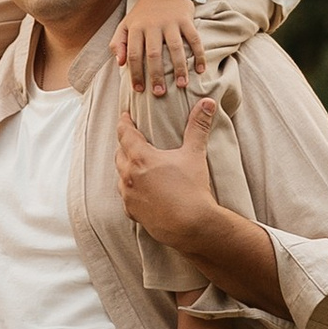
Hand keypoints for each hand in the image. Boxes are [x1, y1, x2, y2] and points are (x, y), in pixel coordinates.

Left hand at [113, 77, 224, 252]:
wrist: (192, 226)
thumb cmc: (192, 188)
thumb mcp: (194, 154)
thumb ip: (198, 126)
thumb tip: (207, 102)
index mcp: (140, 158)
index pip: (125, 134)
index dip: (124, 122)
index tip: (124, 116)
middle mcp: (129, 176)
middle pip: (120, 154)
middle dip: (125, 145)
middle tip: (131, 139)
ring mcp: (129, 196)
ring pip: (120, 176)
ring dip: (126, 168)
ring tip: (135, 164)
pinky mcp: (132, 213)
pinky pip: (126, 197)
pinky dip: (130, 190)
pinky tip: (139, 190)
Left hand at [117, 0, 206, 93]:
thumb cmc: (143, 13)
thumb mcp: (126, 24)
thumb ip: (118, 43)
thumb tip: (120, 64)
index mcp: (136, 28)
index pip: (134, 54)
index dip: (135, 73)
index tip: (139, 90)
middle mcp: (153, 25)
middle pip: (154, 54)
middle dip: (156, 75)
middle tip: (159, 93)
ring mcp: (171, 22)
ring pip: (175, 48)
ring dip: (179, 68)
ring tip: (182, 85)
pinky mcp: (186, 19)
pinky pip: (194, 39)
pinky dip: (199, 55)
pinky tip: (201, 70)